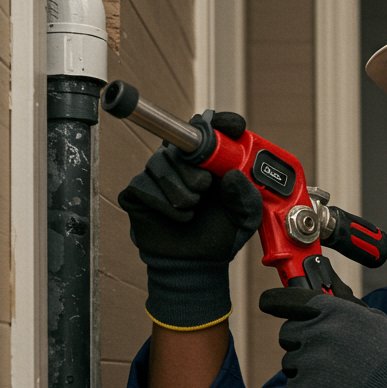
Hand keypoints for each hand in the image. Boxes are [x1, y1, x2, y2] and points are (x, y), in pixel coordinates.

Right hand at [119, 111, 262, 329]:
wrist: (197, 263)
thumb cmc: (220, 234)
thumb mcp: (246, 217)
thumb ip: (247, 196)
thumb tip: (233, 176)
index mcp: (209, 161)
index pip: (210, 128)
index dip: (221, 124)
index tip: (234, 128)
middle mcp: (182, 162)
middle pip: (181, 143)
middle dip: (195, 168)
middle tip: (205, 188)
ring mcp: (158, 173)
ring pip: (161, 164)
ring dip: (182, 192)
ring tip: (194, 208)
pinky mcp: (138, 190)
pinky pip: (145, 186)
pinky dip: (165, 206)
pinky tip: (180, 217)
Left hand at [259, 274, 386, 387]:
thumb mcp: (375, 321)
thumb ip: (346, 301)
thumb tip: (330, 280)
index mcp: (333, 311)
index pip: (288, 299)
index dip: (275, 301)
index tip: (268, 303)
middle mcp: (316, 332)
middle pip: (287, 334)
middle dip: (301, 343)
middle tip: (326, 356)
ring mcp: (308, 362)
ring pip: (289, 363)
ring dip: (305, 371)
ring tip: (336, 379)